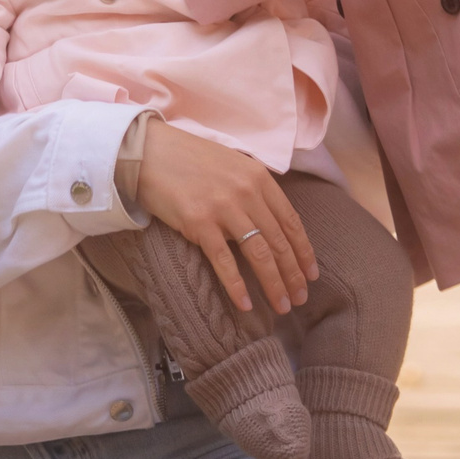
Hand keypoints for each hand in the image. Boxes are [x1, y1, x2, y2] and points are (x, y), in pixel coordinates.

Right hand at [132, 117, 318, 313]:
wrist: (149, 152)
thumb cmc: (189, 159)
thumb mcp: (233, 165)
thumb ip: (254, 189)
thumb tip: (271, 221)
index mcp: (259, 178)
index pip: (291, 221)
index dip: (304, 251)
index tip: (310, 274)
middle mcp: (247, 192)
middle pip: (279, 242)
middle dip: (293, 274)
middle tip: (300, 300)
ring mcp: (224, 208)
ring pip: (259, 254)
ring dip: (274, 284)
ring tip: (282, 306)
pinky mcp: (199, 223)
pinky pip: (224, 261)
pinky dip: (237, 286)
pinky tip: (247, 304)